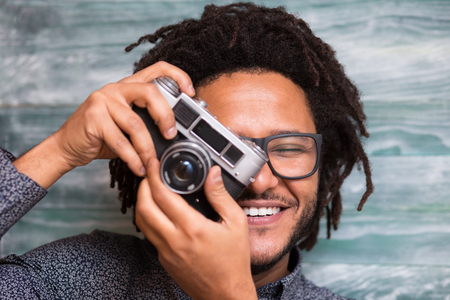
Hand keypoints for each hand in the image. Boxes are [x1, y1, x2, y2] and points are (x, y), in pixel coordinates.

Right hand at [13, 62, 194, 188]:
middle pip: (150, 93)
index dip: (178, 76)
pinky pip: (120, 141)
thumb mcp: (129, 125)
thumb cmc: (102, 136)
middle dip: (166, 116)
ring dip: (148, 148)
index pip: (158, 68)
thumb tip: (177, 136)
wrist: (67, 146)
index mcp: (129, 86)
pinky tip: (139, 167)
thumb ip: (148, 123)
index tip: (191, 93)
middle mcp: (116, 88)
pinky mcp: (93, 118)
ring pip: (136, 123)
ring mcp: (103, 100)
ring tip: (153, 163)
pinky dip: (133, 158)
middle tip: (171, 135)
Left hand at [136, 158, 257, 299]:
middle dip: (143, 185)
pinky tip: (159, 211)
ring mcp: (165, 251)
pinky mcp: (163, 259)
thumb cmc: (234, 260)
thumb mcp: (236, 223)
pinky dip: (148, 218)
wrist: (226, 293)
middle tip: (149, 173)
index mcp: (192, 228)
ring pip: (141, 221)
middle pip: (143, 206)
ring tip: (150, 189)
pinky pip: (149, 234)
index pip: (162, 195)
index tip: (153, 163)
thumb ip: (221, 196)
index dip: (154, 175)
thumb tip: (212, 173)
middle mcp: (174, 240)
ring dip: (142, 201)